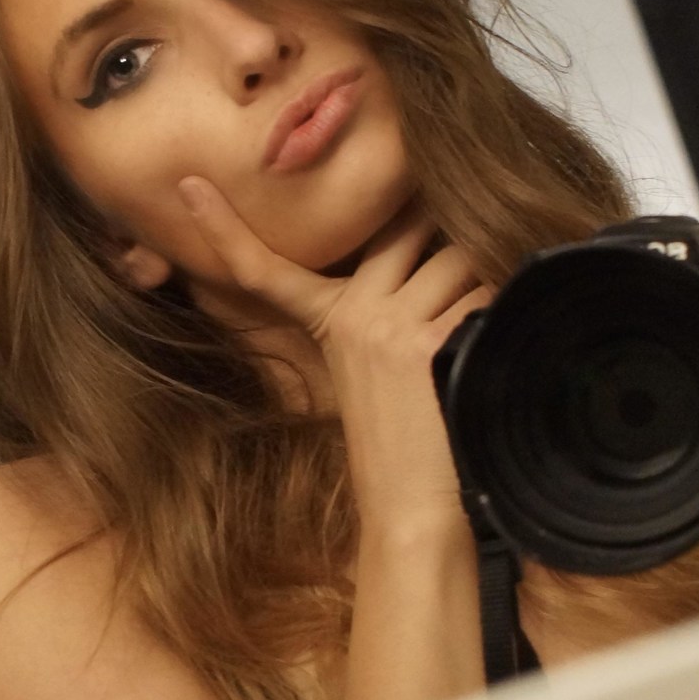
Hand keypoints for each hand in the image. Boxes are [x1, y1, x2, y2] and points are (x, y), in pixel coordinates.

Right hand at [177, 178, 489, 522]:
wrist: (412, 511)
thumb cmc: (404, 446)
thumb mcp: (372, 370)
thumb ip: (391, 311)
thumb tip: (448, 253)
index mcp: (329, 319)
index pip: (266, 267)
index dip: (223, 228)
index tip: (190, 188)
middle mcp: (353, 313)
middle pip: (413, 226)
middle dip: (455, 229)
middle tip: (484, 242)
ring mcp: (386, 325)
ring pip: (461, 257)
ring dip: (492, 279)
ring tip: (497, 326)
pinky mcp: (427, 342)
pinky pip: (486, 293)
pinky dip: (508, 311)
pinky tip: (503, 348)